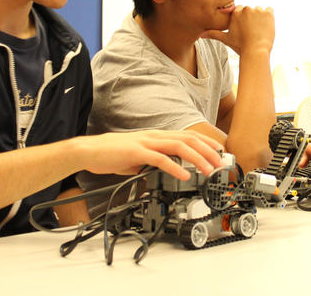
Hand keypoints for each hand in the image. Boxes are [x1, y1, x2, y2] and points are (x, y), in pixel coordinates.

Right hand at [78, 130, 224, 180]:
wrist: (90, 151)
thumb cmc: (113, 154)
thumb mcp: (140, 156)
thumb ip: (156, 160)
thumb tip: (168, 169)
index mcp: (157, 137)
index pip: (187, 136)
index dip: (206, 142)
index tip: (219, 151)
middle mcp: (155, 136)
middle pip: (188, 139)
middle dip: (208, 150)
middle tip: (220, 162)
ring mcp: (146, 143)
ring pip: (179, 147)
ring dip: (197, 158)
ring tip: (208, 170)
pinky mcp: (137, 152)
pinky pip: (160, 160)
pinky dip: (175, 168)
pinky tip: (184, 176)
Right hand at [201, 6, 273, 55]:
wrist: (256, 51)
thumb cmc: (240, 46)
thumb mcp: (226, 39)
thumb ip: (213, 34)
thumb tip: (199, 35)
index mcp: (235, 13)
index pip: (240, 11)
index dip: (243, 21)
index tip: (244, 29)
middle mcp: (246, 9)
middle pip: (250, 11)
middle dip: (251, 19)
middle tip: (252, 32)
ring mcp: (258, 10)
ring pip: (260, 11)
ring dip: (260, 18)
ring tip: (258, 31)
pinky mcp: (269, 13)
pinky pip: (270, 10)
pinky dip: (269, 17)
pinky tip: (265, 27)